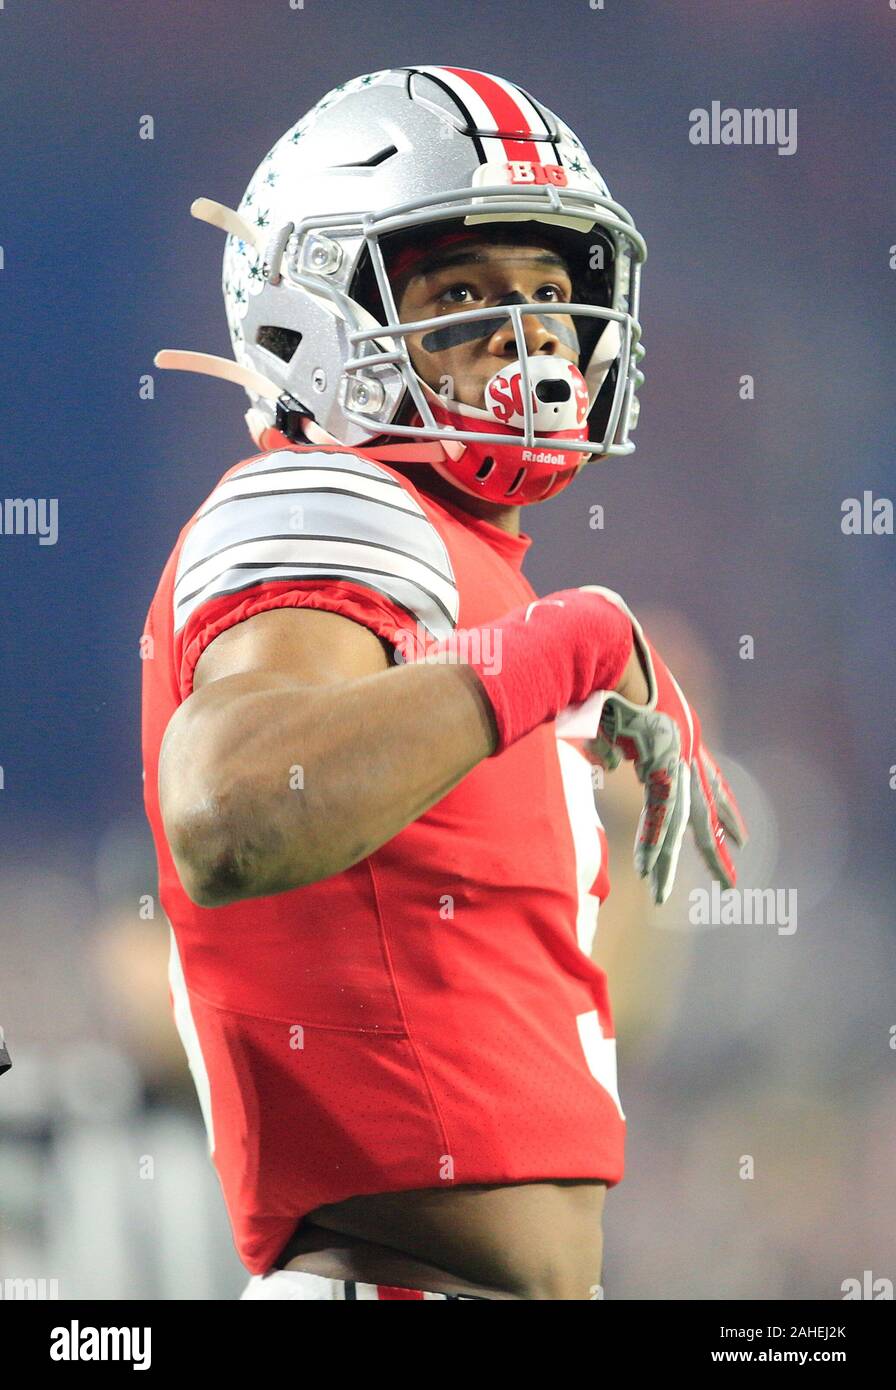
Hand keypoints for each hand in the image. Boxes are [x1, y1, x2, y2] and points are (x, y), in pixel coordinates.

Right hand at [584, 631, 747, 905]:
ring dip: (667, 858)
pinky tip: (650, 866)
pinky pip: (659, 809)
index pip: (709, 782)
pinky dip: (651, 839)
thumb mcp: (611, 716)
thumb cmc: (601, 673)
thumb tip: (611, 762)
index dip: (725, 810)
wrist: (601, 644)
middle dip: (714, 850)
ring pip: (678, 818)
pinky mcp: (661, 755)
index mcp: (680, 735)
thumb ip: (614, 742)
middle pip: (701, 810)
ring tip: (661, 892)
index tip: (740, 838)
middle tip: (730, 885)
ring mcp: (676, 751)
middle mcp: (685, 746)